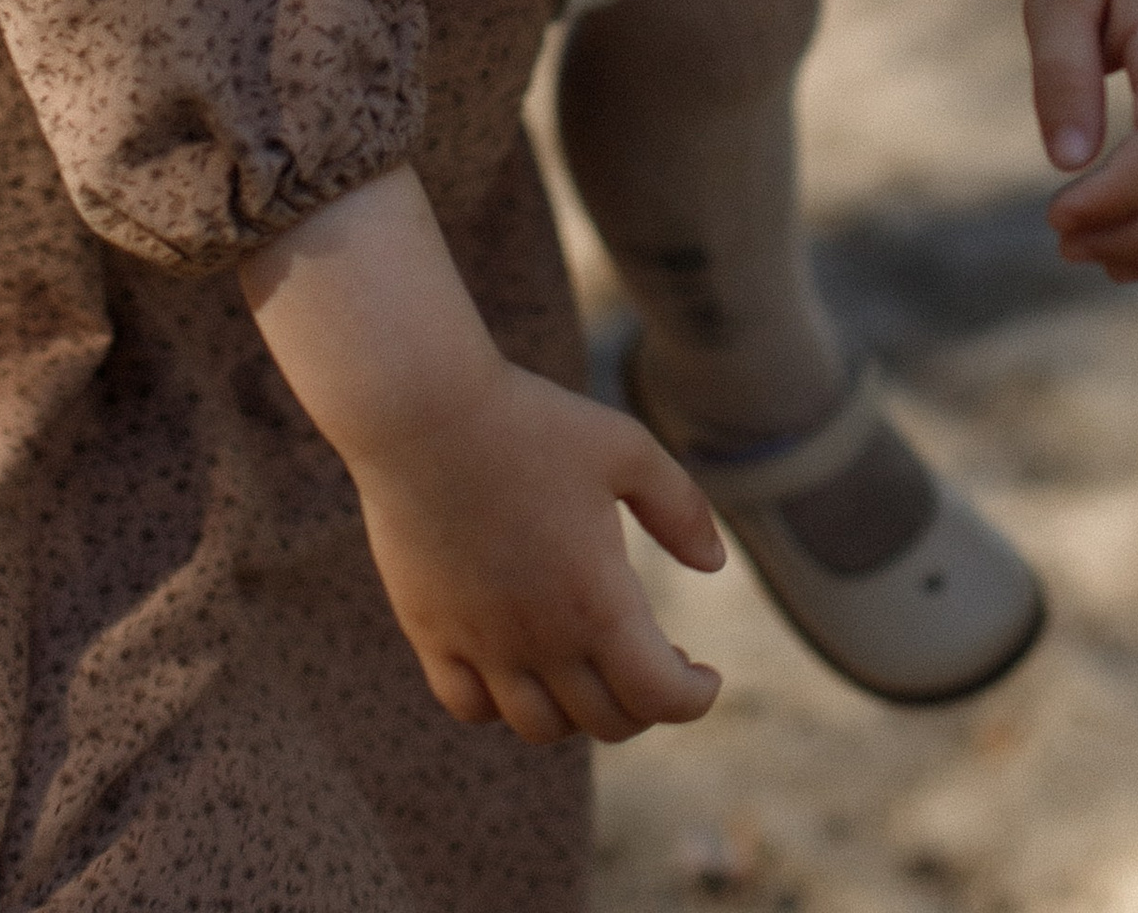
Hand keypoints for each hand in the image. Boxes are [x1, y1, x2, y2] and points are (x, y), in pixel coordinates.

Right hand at [242, 166, 723, 743]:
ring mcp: (480, 643)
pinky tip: (519, 666)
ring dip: (578, 714)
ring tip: (590, 669)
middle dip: (644, 704)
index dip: (693, 697)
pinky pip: (469, 705)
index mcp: (598, 601)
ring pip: (539, 727)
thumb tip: (715, 564)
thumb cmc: (531, 421)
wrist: (423, 410)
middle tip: (656, 663)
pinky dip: (501, 706)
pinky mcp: (431, 631)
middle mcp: (541, 638)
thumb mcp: (625, 449)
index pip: (658, 696)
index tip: (704, 677)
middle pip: (606, 721)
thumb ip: (680, 509)